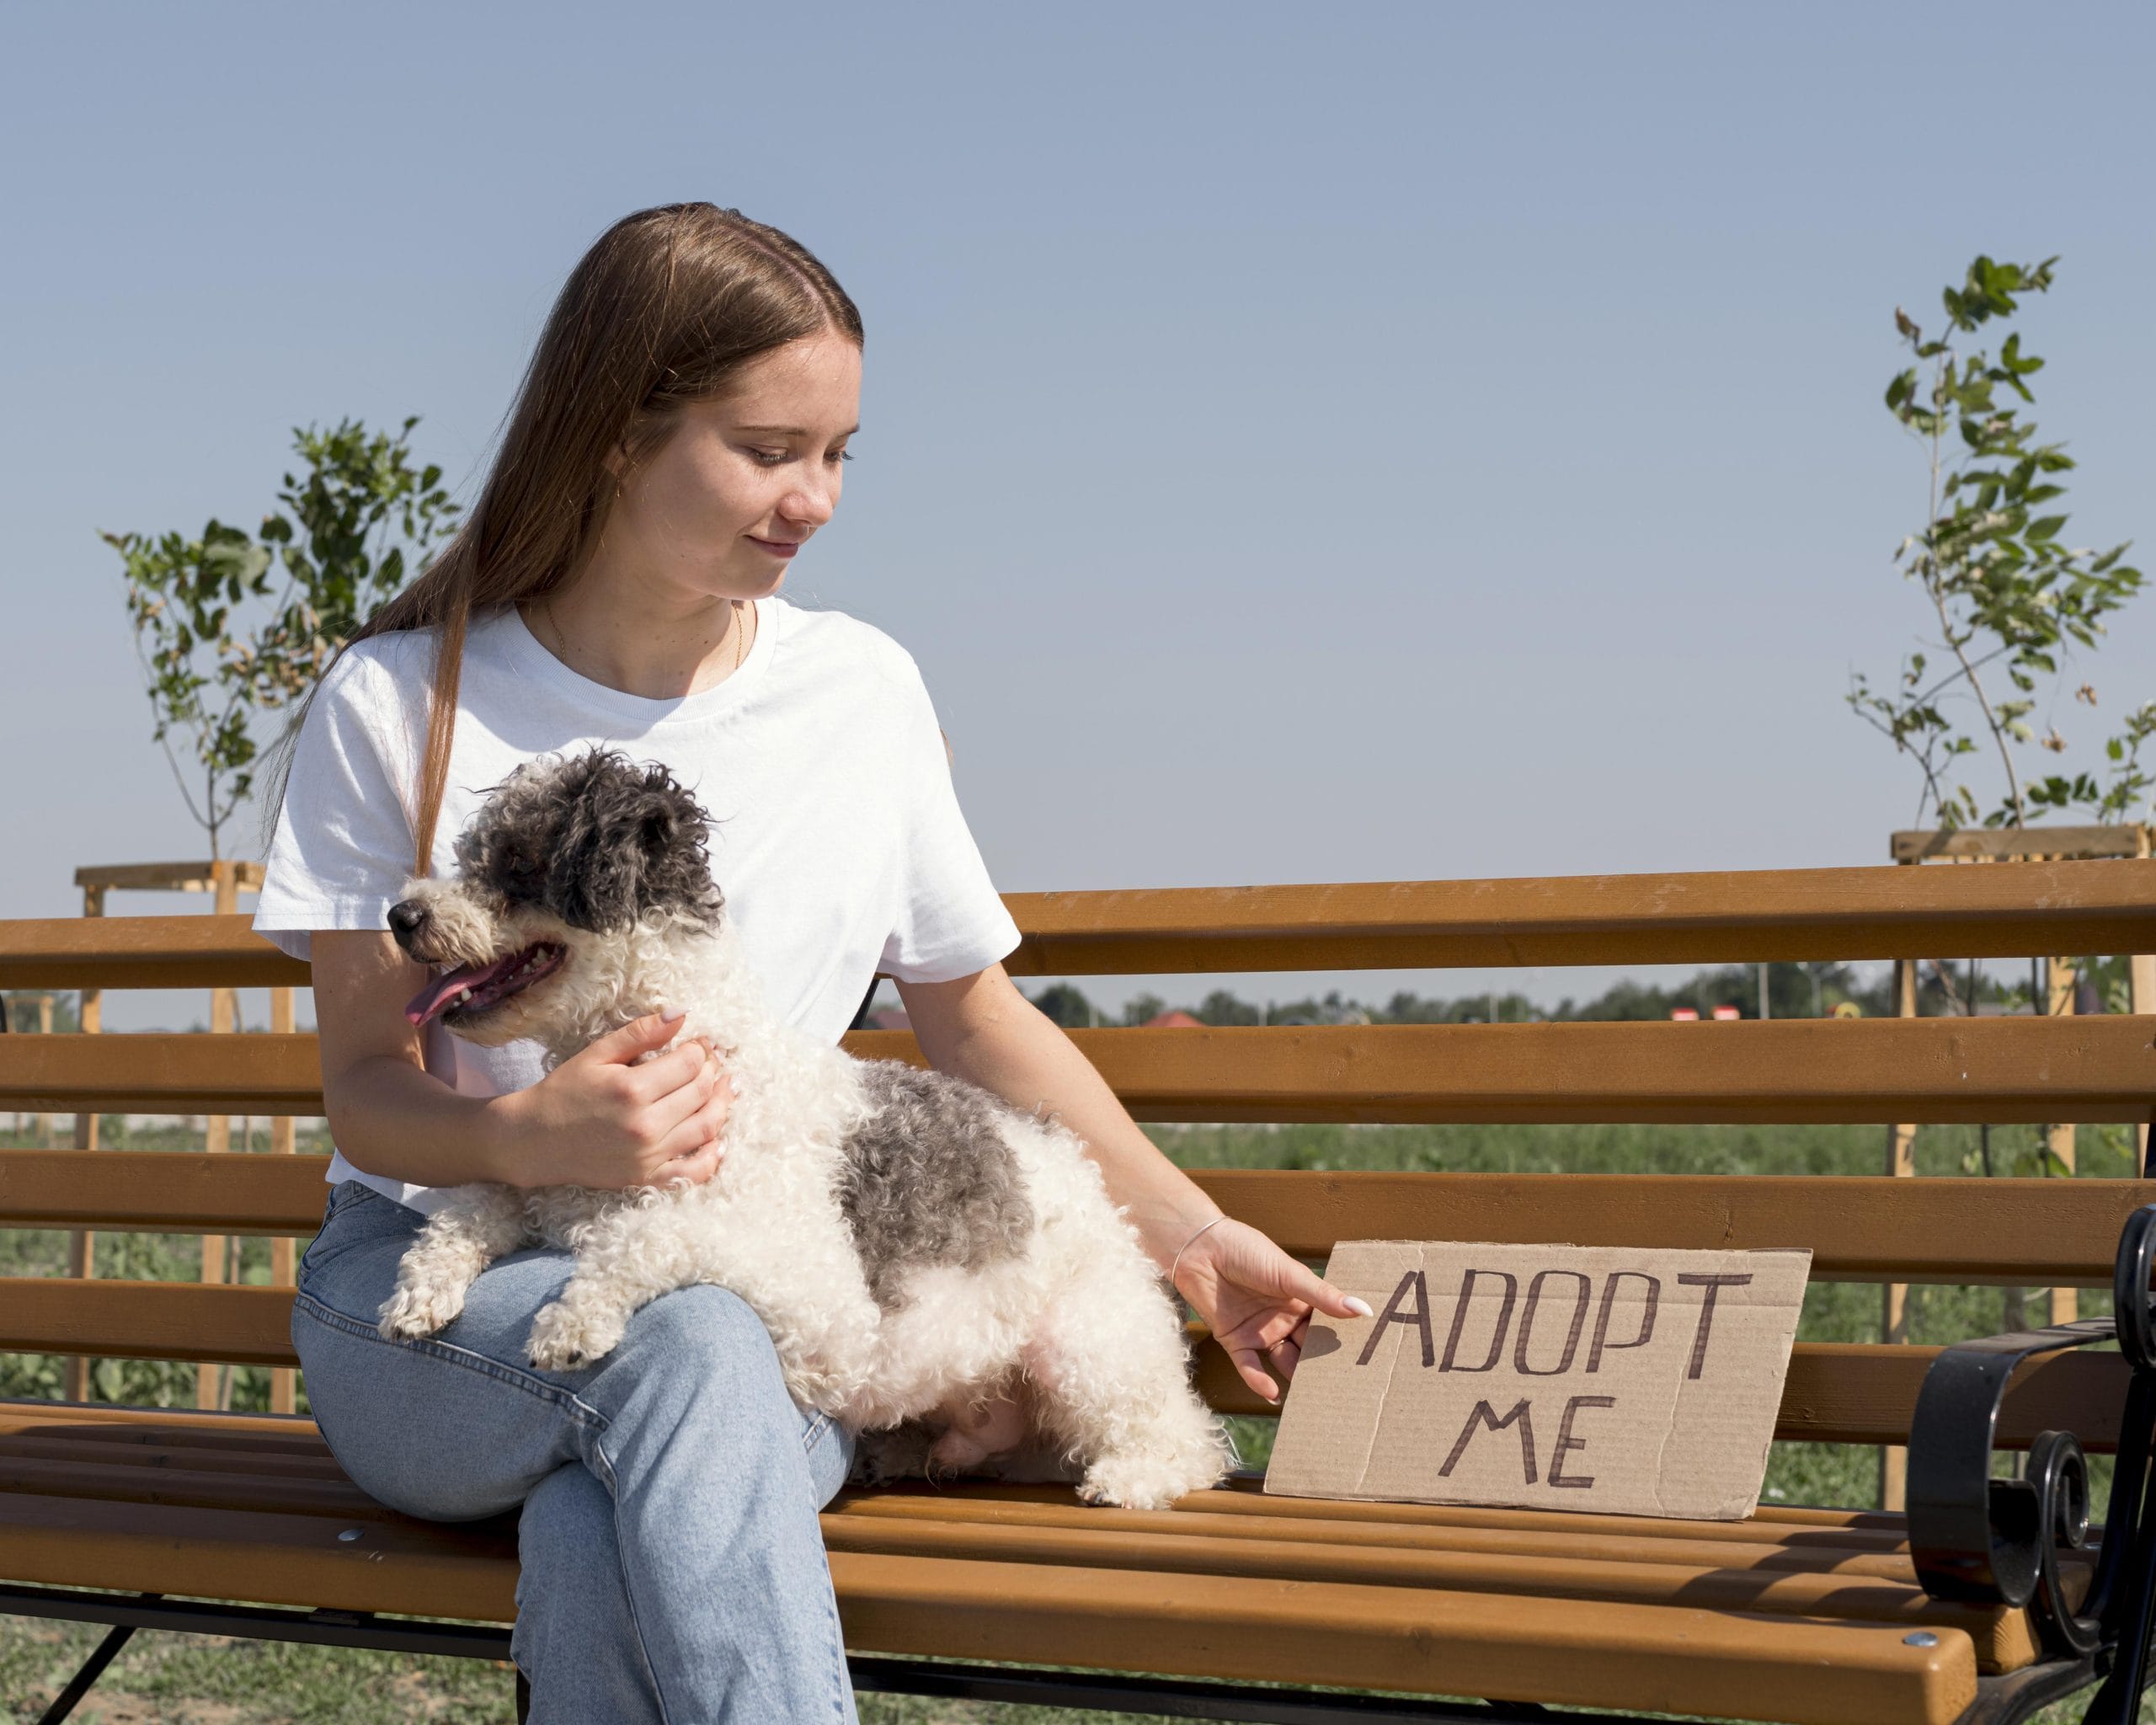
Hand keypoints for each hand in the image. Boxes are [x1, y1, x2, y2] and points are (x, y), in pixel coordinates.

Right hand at [487, 1011, 734, 1190]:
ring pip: (707, 1127)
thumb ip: (641, 1033)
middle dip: (713, 1072)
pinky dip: (712, 1156)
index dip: (700, 1050)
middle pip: (702, 1092)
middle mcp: (645, 1125)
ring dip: (721, 1104)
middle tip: (711, 1063)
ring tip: (722, 1089)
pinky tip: (717, 1140)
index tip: (698, 1044)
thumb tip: (682, 1014)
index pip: (690, 1063)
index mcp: (632, 1089)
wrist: (534, 1141)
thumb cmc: (564, 1092)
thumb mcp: (597, 1054)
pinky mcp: (646, 1178)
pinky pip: (694, 1171)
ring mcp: (648, 1156)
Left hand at [1171, 1217, 1370, 1404]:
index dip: (1342, 1342)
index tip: (1365, 1362)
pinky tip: (1274, 1394)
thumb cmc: (1248, 1251)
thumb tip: (1364, 1311)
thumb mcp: (1290, 1274)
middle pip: (1307, 1349)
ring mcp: (1259, 1331)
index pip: (1326, 1326)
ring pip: (1282, 1361)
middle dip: (1323, 1366)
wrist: (1202, 1249)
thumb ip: (1323, 1296)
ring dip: (1295, 1378)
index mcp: (1300, 1300)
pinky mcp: (1234, 1341)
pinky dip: (1260, 1381)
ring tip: (1313, 1399)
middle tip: (1345, 1390)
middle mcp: (1283, 1319)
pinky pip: (1249, 1367)